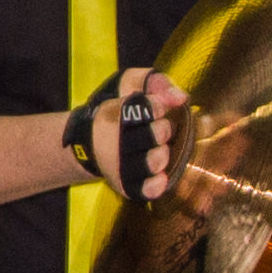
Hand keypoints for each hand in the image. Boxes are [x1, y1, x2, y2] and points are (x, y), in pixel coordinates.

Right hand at [72, 65, 188, 201]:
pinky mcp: (126, 184)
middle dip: (159, 131)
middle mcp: (113, 142)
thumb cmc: (119, 110)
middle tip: (163, 128)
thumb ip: (155, 83)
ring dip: (158, 158)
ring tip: (163, 152)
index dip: (154, 107)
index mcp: (113, 113)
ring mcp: (120, 166)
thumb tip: (180, 97)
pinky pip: (141, 189)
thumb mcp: (129, 85)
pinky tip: (162, 178)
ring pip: (144, 165)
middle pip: (143, 138)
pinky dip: (152, 186)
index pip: (136, 110)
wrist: (91, 140)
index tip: (160, 107)